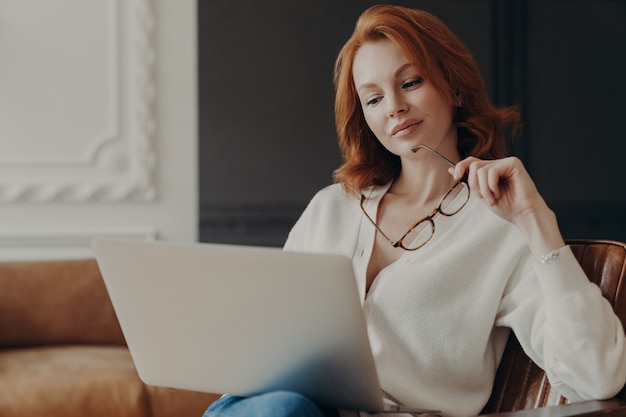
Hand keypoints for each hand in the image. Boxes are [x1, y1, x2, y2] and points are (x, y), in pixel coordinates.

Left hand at [450, 156, 564, 254]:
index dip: (460, 167)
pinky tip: (498, 194)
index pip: (470, 161)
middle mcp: (498, 164)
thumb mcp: (482, 194)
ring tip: (492, 199)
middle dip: (474, 184)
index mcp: (490, 170)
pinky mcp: (513, 164)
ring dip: (483, 189)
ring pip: (481, 169)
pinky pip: (492, 171)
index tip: (456, 178)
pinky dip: (491, 186)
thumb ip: (469, 180)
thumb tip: (451, 169)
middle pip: (473, 165)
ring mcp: (506, 162)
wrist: (523, 214)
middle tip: (483, 197)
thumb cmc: (506, 207)